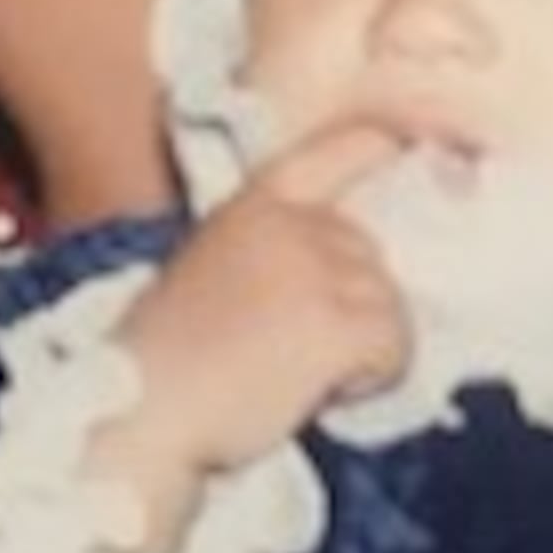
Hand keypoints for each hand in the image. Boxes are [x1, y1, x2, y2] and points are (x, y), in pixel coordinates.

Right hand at [95, 123, 411, 545]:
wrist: (143, 408)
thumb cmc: (171, 357)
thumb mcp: (217, 269)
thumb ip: (276, 254)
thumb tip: (347, 279)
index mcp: (253, 204)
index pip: (335, 151)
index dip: (379, 144)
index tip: (409, 143)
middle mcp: (289, 223)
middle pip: (372, 253)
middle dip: (356, 303)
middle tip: (306, 348)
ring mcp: (314, 270)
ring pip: (391, 303)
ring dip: (366, 347)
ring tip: (310, 376)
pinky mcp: (334, 324)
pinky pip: (396, 346)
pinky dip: (375, 377)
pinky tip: (327, 393)